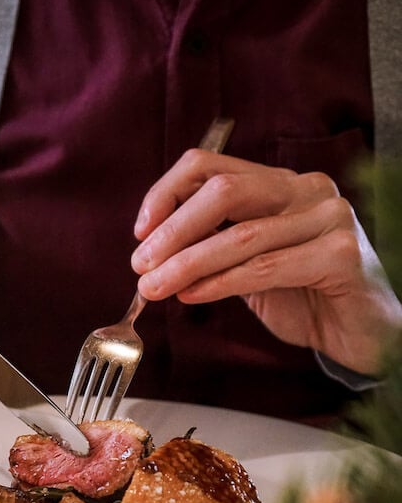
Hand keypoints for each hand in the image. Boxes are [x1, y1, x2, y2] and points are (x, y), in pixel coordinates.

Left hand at [131, 150, 401, 375]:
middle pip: (224, 191)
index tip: (140, 232)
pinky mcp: (340, 255)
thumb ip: (214, 248)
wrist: (362, 334)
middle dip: (172, 230)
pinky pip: (264, 267)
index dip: (167, 193)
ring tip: (154, 287)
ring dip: (187, 264)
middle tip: (141, 264)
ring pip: (240, 235)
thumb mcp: (250, 266)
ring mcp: (328, 219)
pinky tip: (192, 295)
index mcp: (282, 185)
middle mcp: (308, 190)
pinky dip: (220, 283)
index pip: (213, 168)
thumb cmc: (305, 298)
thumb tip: (155, 250)